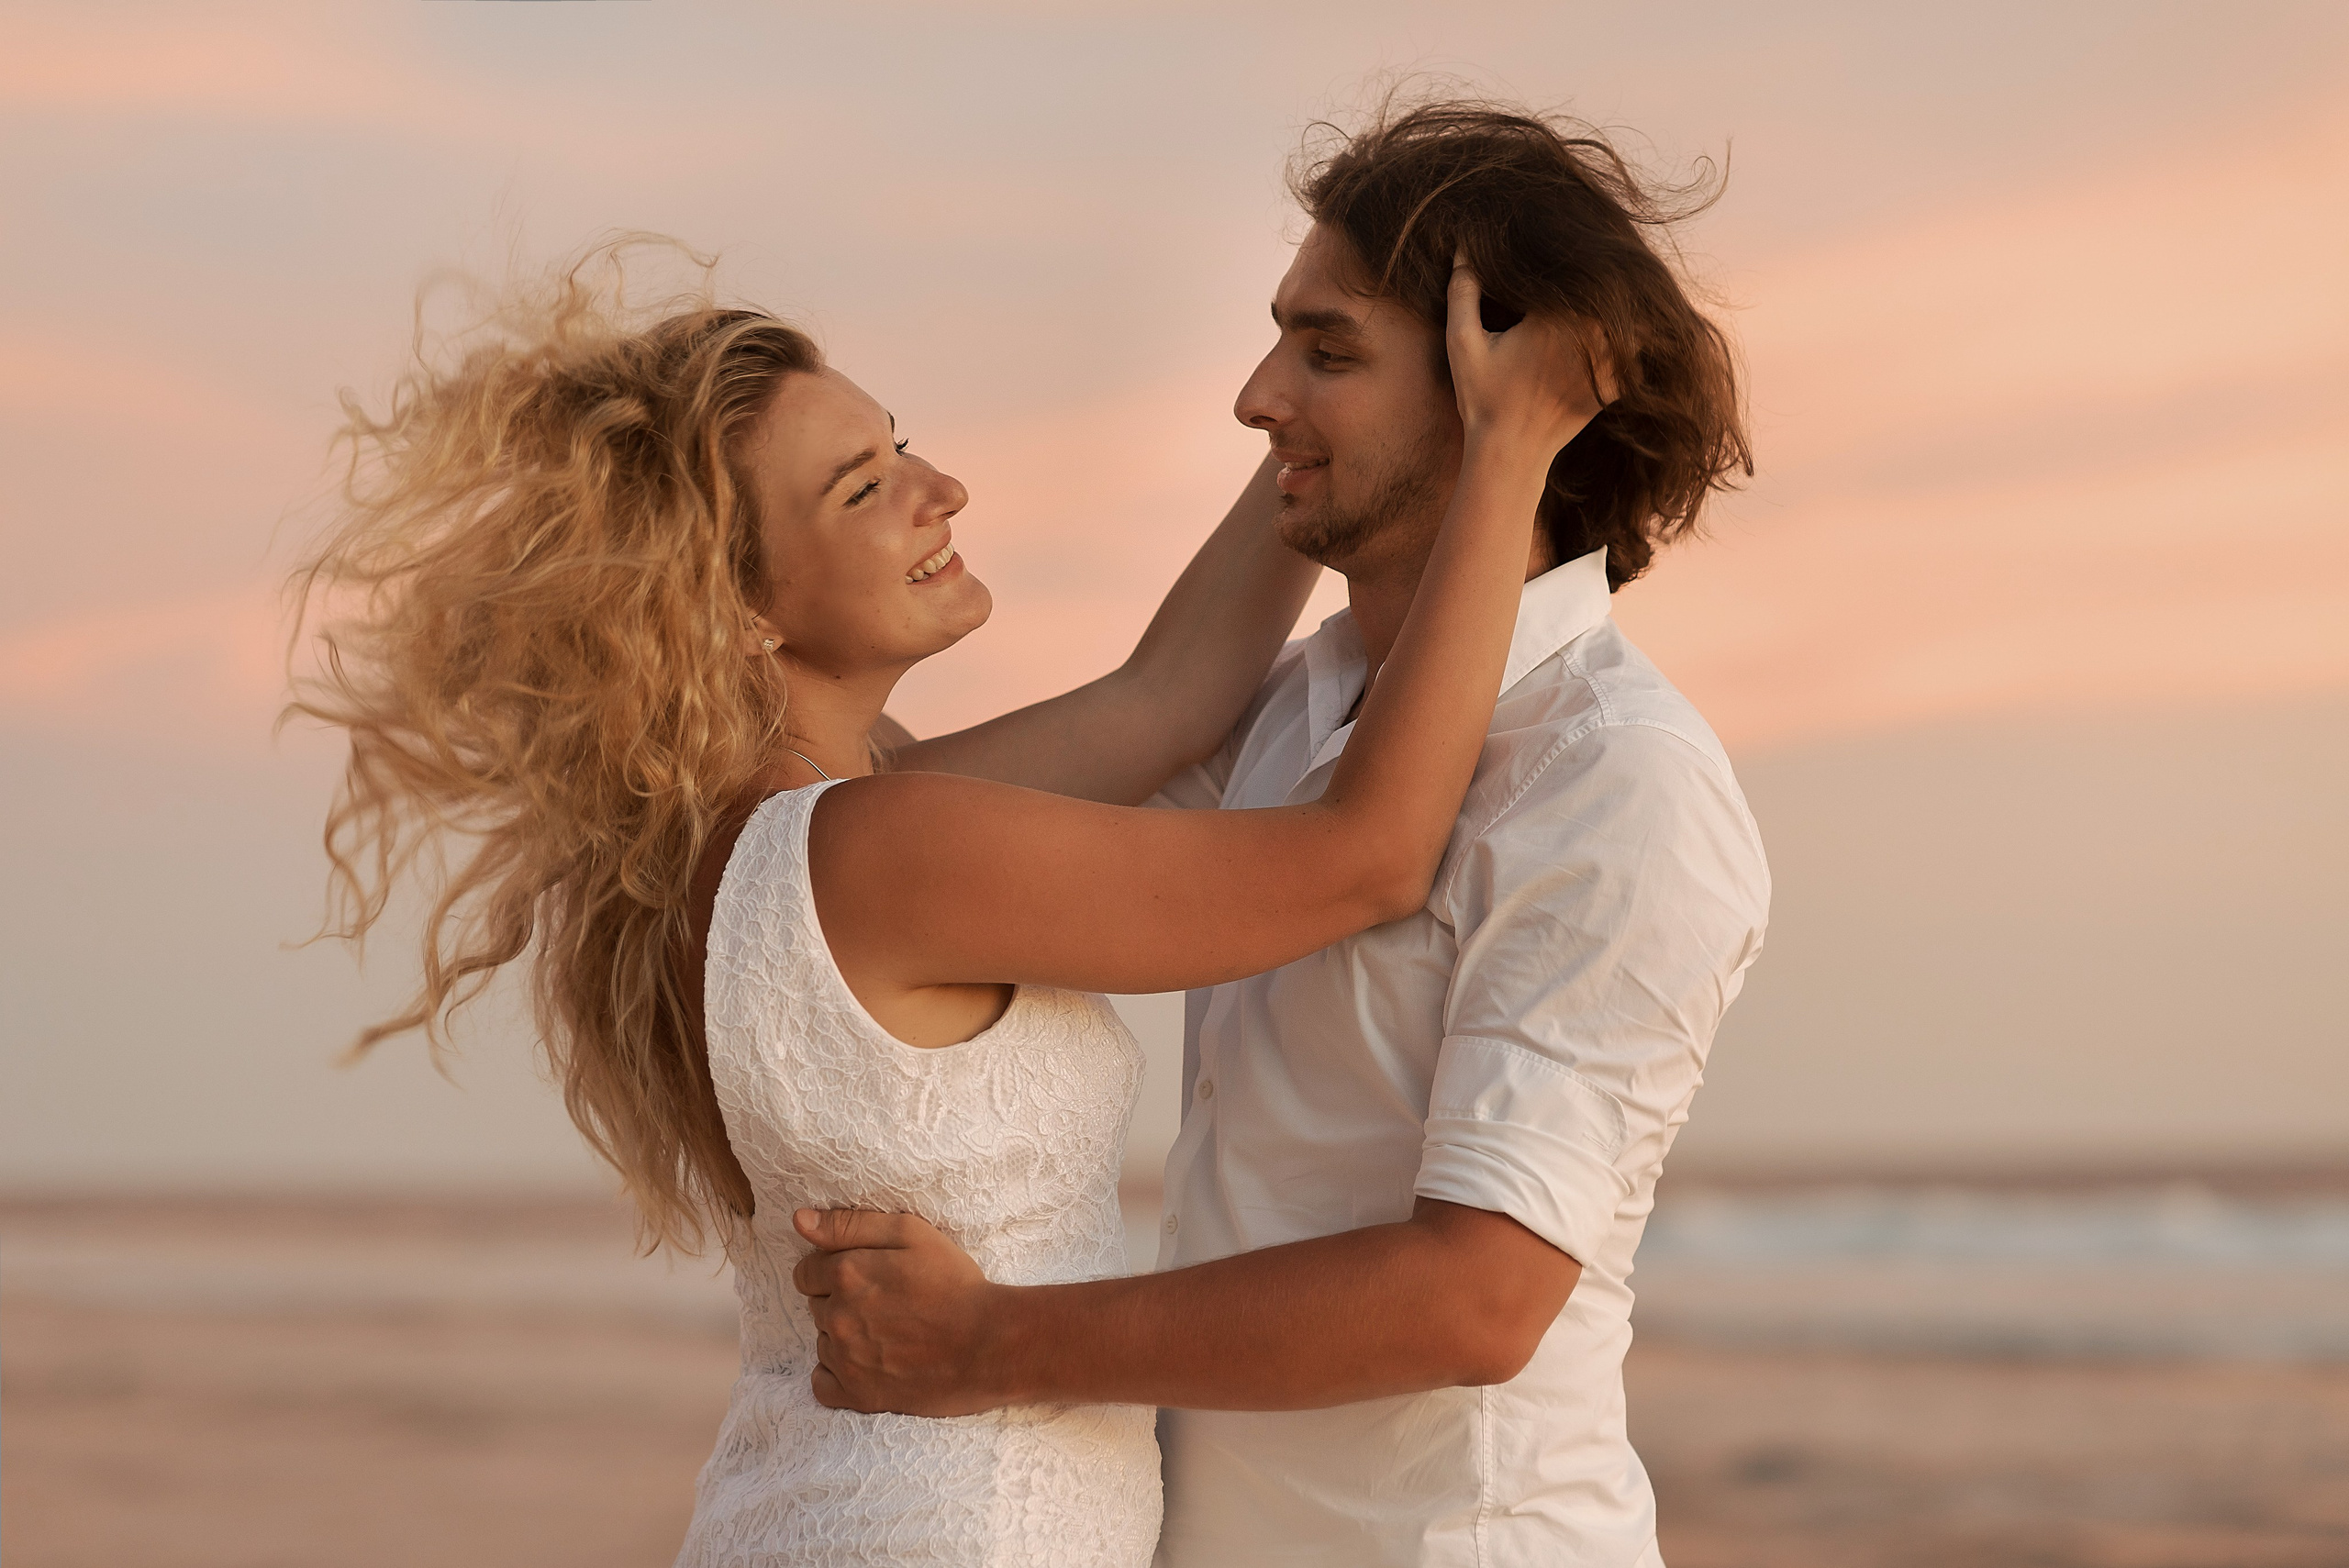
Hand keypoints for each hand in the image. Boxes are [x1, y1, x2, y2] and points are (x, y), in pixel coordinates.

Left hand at [790, 1208, 1013, 1415]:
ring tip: (886, 1333)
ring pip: (822, 1342)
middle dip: (841, 1300)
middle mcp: (837, 1317)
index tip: (867, 1275)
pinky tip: (865, 1363)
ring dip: (843, 1336)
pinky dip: (836, 1374)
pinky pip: (822, 1385)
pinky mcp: (858, 1394)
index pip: (807, 1271)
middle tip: (885, 1303)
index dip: (835, 1270)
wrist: (989, 1344)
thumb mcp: (911, 1233)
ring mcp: (845, 1359)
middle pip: (816, 1305)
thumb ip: (850, 1224)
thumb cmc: (955, 1283)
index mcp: (846, 1274)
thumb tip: (800, 1220)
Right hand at [1445, 256, 1618, 461]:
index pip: (1571, 267)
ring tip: (1606, 285)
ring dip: (1618, 302)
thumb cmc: (1483, 399)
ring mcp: (1608, 362)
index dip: (1568, 251)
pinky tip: (1617, 327)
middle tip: (1589, 253)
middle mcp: (1590, 336)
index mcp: (1555, 318)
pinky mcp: (1615, 384)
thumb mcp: (1462, 343)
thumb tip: (1464, 248)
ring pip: (1625, 316)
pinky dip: (1627, 337)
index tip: (1561, 241)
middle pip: (1606, 288)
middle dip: (1597, 272)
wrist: (1511, 454)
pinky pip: (1632, 350)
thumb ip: (1462, 292)